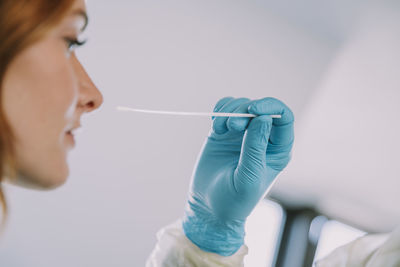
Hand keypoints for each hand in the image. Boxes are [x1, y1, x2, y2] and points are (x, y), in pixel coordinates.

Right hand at [182, 97, 293, 255]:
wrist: (209, 209)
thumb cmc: (234, 201)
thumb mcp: (248, 177)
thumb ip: (254, 148)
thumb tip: (263, 118)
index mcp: (277, 150)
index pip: (283, 118)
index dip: (270, 107)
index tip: (252, 109)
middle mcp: (262, 139)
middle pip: (260, 108)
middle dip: (244, 110)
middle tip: (231, 127)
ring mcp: (242, 134)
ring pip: (242, 105)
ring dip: (230, 111)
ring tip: (219, 129)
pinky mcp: (224, 132)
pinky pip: (225, 109)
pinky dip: (220, 110)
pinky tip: (216, 126)